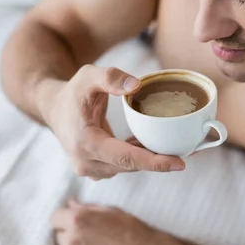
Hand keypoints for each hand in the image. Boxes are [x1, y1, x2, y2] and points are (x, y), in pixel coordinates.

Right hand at [40, 64, 184, 178]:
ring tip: (176, 147)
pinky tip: (155, 145)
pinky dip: (140, 155)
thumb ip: (110, 77)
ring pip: (129, 166)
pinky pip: (124, 164)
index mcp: (85, 143)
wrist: (54, 109)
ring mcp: (90, 169)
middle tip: (190, 152)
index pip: (125, 157)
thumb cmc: (73, 91)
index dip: (154, 162)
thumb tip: (137, 85)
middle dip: (159, 160)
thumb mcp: (88, 76)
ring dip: (149, 157)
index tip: (180, 163)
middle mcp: (86, 163)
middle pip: (130, 165)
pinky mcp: (96, 168)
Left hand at [52, 199, 175, 244]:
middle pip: (59, 236)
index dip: (64, 220)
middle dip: (71, 235)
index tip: (74, 223)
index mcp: (78, 219)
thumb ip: (86, 207)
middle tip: (92, 238)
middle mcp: (72, 240)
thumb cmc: (132, 231)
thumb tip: (70, 204)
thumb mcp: (111, 211)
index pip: (55, 218)